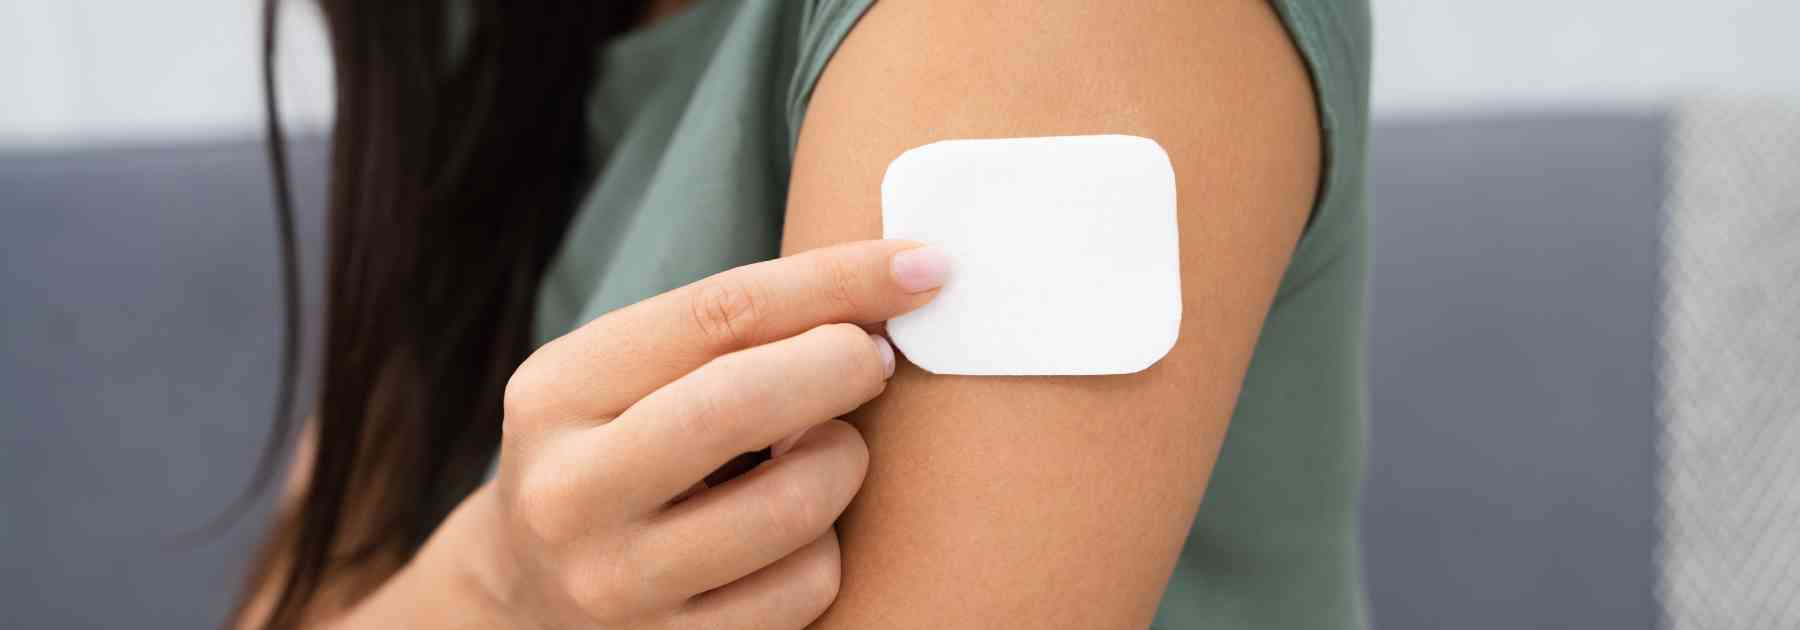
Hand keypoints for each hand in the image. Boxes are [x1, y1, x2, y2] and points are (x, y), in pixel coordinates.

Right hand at [458, 240, 947, 628]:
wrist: (531, 592)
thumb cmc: (616, 451)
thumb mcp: (629, 376)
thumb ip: (731, 333)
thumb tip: (887, 287)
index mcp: (558, 391)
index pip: (716, 313)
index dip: (835, 281)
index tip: (921, 264)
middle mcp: (569, 492)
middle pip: (741, 403)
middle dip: (841, 366)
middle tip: (877, 360)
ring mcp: (615, 586)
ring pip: (793, 508)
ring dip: (842, 464)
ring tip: (826, 450)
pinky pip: (804, 590)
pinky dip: (827, 550)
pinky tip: (797, 533)